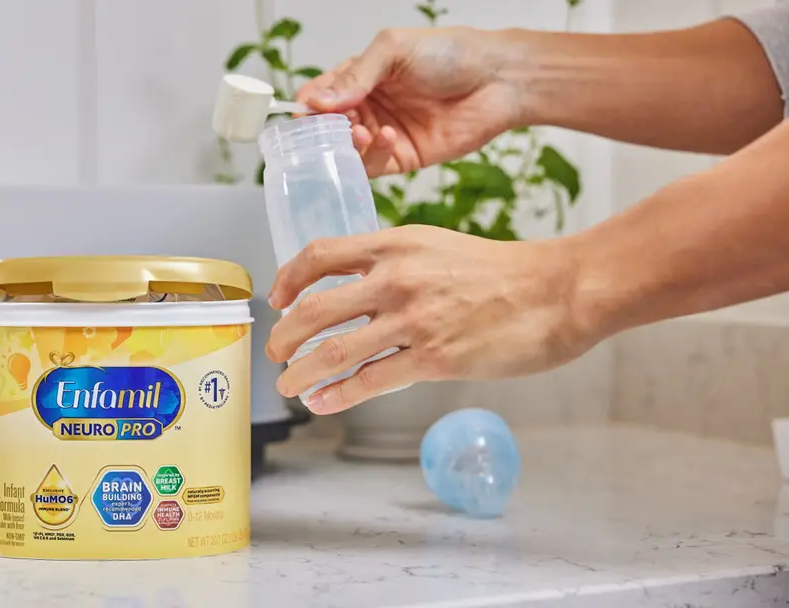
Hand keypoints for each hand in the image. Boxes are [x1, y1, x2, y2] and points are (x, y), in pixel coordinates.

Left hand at [265, 226, 596, 413]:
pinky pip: (371, 380)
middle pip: (314, 308)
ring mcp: (413, 320)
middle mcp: (396, 279)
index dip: (288, 279)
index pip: (319, 255)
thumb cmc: (501, 271)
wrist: (556, 291)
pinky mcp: (434, 359)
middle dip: (284, 336)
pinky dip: (338, 394)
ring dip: (302, 372)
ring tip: (289, 385)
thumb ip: (393, 263)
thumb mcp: (436, 247)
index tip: (277, 299)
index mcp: (394, 245)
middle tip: (275, 352)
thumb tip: (355, 291)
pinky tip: (323, 402)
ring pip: (335, 350)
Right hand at [296, 27, 520, 176]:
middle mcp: (368, 106)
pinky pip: (374, 165)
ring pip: (347, 150)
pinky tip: (385, 137)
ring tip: (359, 133)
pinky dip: (372, 154)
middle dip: (324, 131)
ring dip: (346, 145)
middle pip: (328, 127)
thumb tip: (317, 101)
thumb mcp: (394, 50)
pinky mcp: (403, 157)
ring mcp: (383, 133)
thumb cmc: (450, 53)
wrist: (498, 79)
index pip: (320, 94)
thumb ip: (356, 75)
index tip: (302, 113)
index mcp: (360, 77)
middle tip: (327, 129)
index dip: (308, 105)